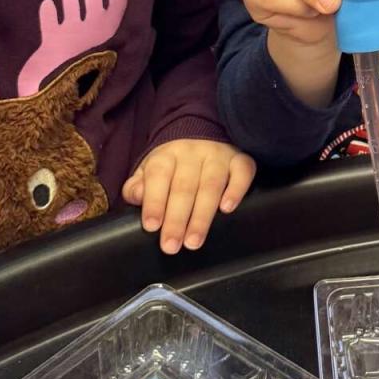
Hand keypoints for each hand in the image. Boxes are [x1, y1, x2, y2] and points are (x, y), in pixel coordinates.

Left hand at [124, 140, 255, 253]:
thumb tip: (137, 196)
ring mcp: (217, 154)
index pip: (158, 176)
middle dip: (177, 219)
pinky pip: (242, 171)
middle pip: (184, 187)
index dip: (154, 202)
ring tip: (194, 241)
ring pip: (211, 184)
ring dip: (202, 215)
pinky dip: (236, 189)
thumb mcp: (147, 172)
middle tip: (171, 245)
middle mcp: (192, 152)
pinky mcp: (239, 158)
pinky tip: (227, 209)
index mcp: (166, 155)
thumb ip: (137, 187)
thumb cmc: (171, 165)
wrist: (200, 132)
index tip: (152, 226)